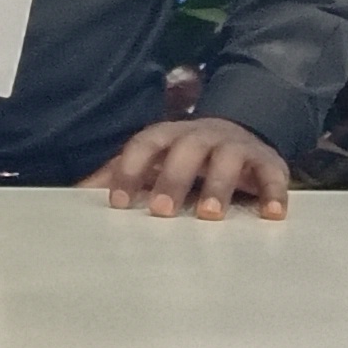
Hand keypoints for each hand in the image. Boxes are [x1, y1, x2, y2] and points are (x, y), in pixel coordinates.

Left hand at [85, 116, 292, 220]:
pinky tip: (272, 215)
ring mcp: (236, 147)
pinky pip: (272, 175)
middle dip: (173, 178)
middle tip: (162, 211)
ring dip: (218, 186)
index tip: (117, 202)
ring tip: (210, 215)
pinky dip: (274, 193)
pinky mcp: (267, 162)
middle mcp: (201, 136)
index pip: (144, 145)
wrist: (240, 131)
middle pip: (186, 150)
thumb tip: (73, 196)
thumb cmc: (184, 156)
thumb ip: (117, 175)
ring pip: (227, 159)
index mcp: (168, 136)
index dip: (130, 170)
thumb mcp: (152, 161)